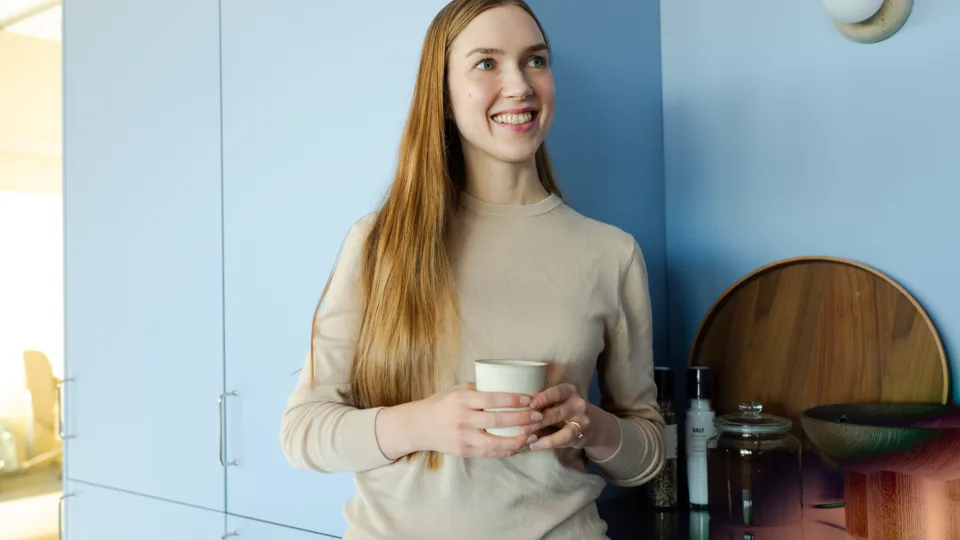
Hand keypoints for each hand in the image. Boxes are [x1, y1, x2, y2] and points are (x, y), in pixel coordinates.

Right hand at [418, 383, 542, 457]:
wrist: (419, 426)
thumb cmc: (442, 403)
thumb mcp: (457, 390)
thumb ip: (480, 389)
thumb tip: (508, 386)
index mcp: (462, 400)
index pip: (492, 399)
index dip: (513, 399)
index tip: (529, 399)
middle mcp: (463, 419)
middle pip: (498, 421)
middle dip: (521, 419)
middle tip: (538, 416)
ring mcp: (463, 438)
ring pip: (495, 442)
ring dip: (517, 440)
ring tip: (533, 434)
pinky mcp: (464, 452)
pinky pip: (489, 453)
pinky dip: (506, 451)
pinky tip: (519, 446)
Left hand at [523, 383, 590, 450]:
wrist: (591, 426)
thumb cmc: (564, 411)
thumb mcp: (556, 403)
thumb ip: (541, 404)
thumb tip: (515, 408)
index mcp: (569, 391)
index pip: (557, 392)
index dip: (544, 397)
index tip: (530, 402)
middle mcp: (577, 403)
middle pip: (556, 410)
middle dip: (537, 417)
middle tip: (520, 423)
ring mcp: (581, 419)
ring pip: (560, 425)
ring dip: (541, 429)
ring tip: (525, 435)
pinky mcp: (580, 434)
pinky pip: (563, 439)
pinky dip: (548, 442)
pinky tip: (535, 445)